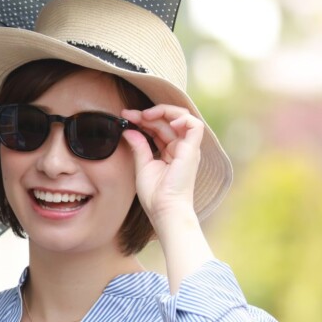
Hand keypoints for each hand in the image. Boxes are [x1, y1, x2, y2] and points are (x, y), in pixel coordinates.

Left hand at [121, 104, 203, 228]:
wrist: (164, 210)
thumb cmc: (155, 195)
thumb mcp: (143, 165)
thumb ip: (138, 146)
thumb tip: (129, 130)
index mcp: (171, 152)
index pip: (159, 128)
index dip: (143, 119)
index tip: (126, 116)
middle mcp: (181, 148)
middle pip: (168, 121)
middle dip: (148, 114)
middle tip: (131, 114)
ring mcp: (188, 149)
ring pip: (181, 118)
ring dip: (163, 112)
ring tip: (145, 115)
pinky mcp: (192, 150)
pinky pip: (195, 125)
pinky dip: (181, 118)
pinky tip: (165, 120)